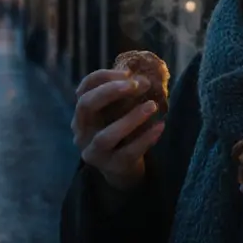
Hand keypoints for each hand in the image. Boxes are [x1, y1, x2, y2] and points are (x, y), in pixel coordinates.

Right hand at [72, 68, 163, 190]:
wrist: (122, 169)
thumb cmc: (121, 133)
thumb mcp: (117, 112)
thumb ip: (123, 96)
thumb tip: (144, 77)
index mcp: (82, 114)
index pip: (84, 89)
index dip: (104, 77)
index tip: (128, 73)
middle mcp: (81, 132)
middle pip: (85, 106)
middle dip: (110, 92)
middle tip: (136, 85)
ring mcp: (94, 152)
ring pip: (105, 136)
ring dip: (131, 119)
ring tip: (152, 106)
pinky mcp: (112, 167)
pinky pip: (128, 152)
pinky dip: (146, 139)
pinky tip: (160, 126)